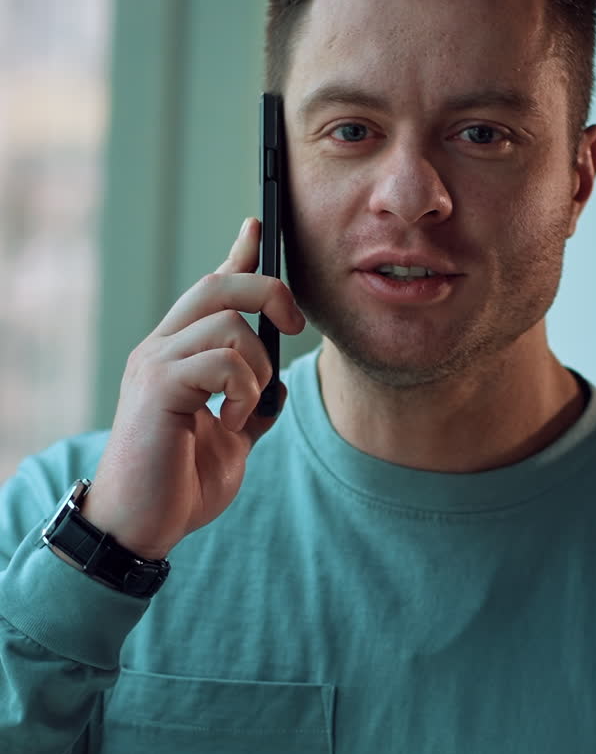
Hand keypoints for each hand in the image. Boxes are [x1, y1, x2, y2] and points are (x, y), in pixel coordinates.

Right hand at [79, 218, 304, 558]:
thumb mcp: (231, 442)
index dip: (237, 255)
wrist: (142, 525)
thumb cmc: (179, 486)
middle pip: (219, 284)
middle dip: (268, 292)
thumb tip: (278, 385)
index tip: (257, 228)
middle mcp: (161, 349)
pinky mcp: (158, 388)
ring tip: (243, 411)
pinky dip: (242, 393)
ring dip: (256, 367)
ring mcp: (155, 364)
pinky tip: (229, 423)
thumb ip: (250, 408)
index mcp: (177, 355)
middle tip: (295, 327)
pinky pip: (220, 363)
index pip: (209, 290)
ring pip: (227, 323)